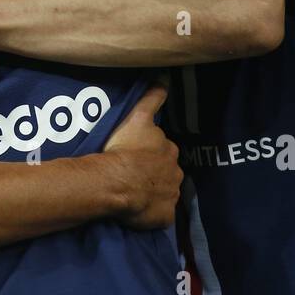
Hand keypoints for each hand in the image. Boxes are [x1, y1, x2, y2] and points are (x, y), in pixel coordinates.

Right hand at [102, 83, 182, 229]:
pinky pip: (161, 214)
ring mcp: (171, 195)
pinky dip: (154, 213)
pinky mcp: (165, 216)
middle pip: (166, 171)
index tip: (140, 156)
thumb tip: (165, 79)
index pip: (163, 149)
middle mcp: (175, 172)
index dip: (152, 152)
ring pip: (164, 192)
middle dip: (155, 172)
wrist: (119, 182)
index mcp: (169, 150)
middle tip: (135, 174)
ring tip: (135, 194)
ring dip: (154, 192)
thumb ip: (152, 98)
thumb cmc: (125, 148)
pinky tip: (140, 211)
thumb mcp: (138, 117)